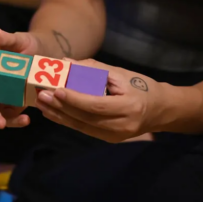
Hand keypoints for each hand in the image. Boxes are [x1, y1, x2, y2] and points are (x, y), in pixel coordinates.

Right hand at [0, 28, 40, 129]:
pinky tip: (26, 120)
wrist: (42, 53)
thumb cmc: (28, 43)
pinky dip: (15, 120)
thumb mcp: (20, 40)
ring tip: (21, 122)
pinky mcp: (10, 101)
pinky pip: (8, 115)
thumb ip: (8, 39)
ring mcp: (0, 93)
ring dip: (3, 120)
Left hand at [35, 58, 161, 141]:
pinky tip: (53, 113)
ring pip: (82, 126)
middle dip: (61, 107)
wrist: (160, 110)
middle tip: (42, 95)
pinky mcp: (108, 139)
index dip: (75, 99)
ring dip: (59, 116)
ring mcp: (115, 136)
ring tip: (42, 104)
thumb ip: (92, 68)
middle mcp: (122, 126)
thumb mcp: (120, 73)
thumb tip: (65, 62)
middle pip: (86, 118)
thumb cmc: (141, 86)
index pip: (97, 105)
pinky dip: (67, 120)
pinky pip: (84, 129)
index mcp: (128, 108)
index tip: (57, 89)